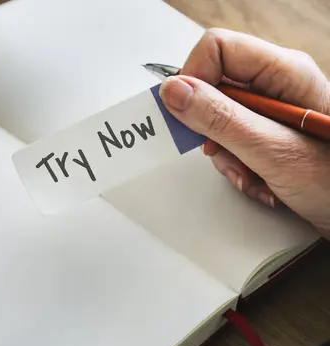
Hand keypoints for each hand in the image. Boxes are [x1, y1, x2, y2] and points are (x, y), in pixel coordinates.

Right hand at [159, 28, 329, 237]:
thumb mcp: (274, 150)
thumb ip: (221, 118)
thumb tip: (176, 91)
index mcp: (284, 72)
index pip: (216, 49)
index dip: (193, 79)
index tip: (184, 114)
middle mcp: (276, 85)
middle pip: (212, 87)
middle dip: (209, 129)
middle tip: (221, 151)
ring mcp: (270, 111)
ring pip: (216, 120)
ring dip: (225, 156)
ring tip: (251, 175)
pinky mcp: (266, 134)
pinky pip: (229, 142)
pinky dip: (236, 167)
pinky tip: (260, 183)